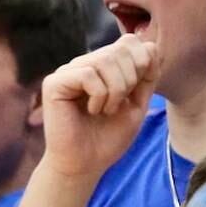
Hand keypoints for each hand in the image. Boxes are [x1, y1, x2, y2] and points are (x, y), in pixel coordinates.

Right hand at [40, 35, 158, 178]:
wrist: (85, 164)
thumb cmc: (108, 138)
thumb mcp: (137, 104)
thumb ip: (146, 76)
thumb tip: (151, 45)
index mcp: (103, 67)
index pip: (129, 42)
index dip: (142, 62)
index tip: (136, 91)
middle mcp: (84, 64)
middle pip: (119, 49)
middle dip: (130, 79)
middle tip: (118, 105)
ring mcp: (67, 72)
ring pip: (104, 60)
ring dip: (115, 90)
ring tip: (106, 110)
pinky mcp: (54, 84)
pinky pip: (87, 75)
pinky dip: (98, 96)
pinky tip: (91, 110)